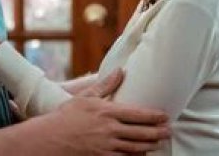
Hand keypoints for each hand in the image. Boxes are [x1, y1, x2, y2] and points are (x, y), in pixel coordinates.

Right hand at [44, 69, 169, 154]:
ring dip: (150, 145)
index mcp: (107, 112)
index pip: (137, 114)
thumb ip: (106, 85)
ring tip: (159, 142)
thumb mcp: (85, 97)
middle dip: (157, 132)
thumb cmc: (67, 116)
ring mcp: (107, 147)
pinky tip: (142, 154)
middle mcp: (110, 130)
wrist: (50, 139)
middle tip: (169, 130)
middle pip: (140, 132)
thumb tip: (120, 70)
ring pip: (135, 148)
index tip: (165, 116)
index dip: (154, 116)